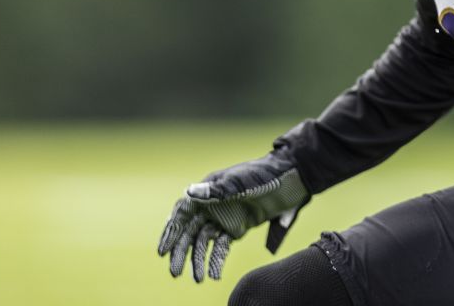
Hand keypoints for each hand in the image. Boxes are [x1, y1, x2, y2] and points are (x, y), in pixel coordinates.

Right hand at [157, 148, 309, 281]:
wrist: (290, 178)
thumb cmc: (262, 175)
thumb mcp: (240, 182)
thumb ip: (216, 190)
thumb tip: (189, 191)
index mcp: (208, 191)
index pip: (182, 213)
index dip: (171, 232)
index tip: (163, 251)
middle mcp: (212, 206)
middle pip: (190, 232)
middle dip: (182, 252)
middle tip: (175, 272)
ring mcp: (224, 218)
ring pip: (204, 242)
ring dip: (198, 260)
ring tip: (197, 279)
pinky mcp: (237, 228)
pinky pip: (222, 247)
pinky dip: (217, 260)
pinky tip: (214, 275)